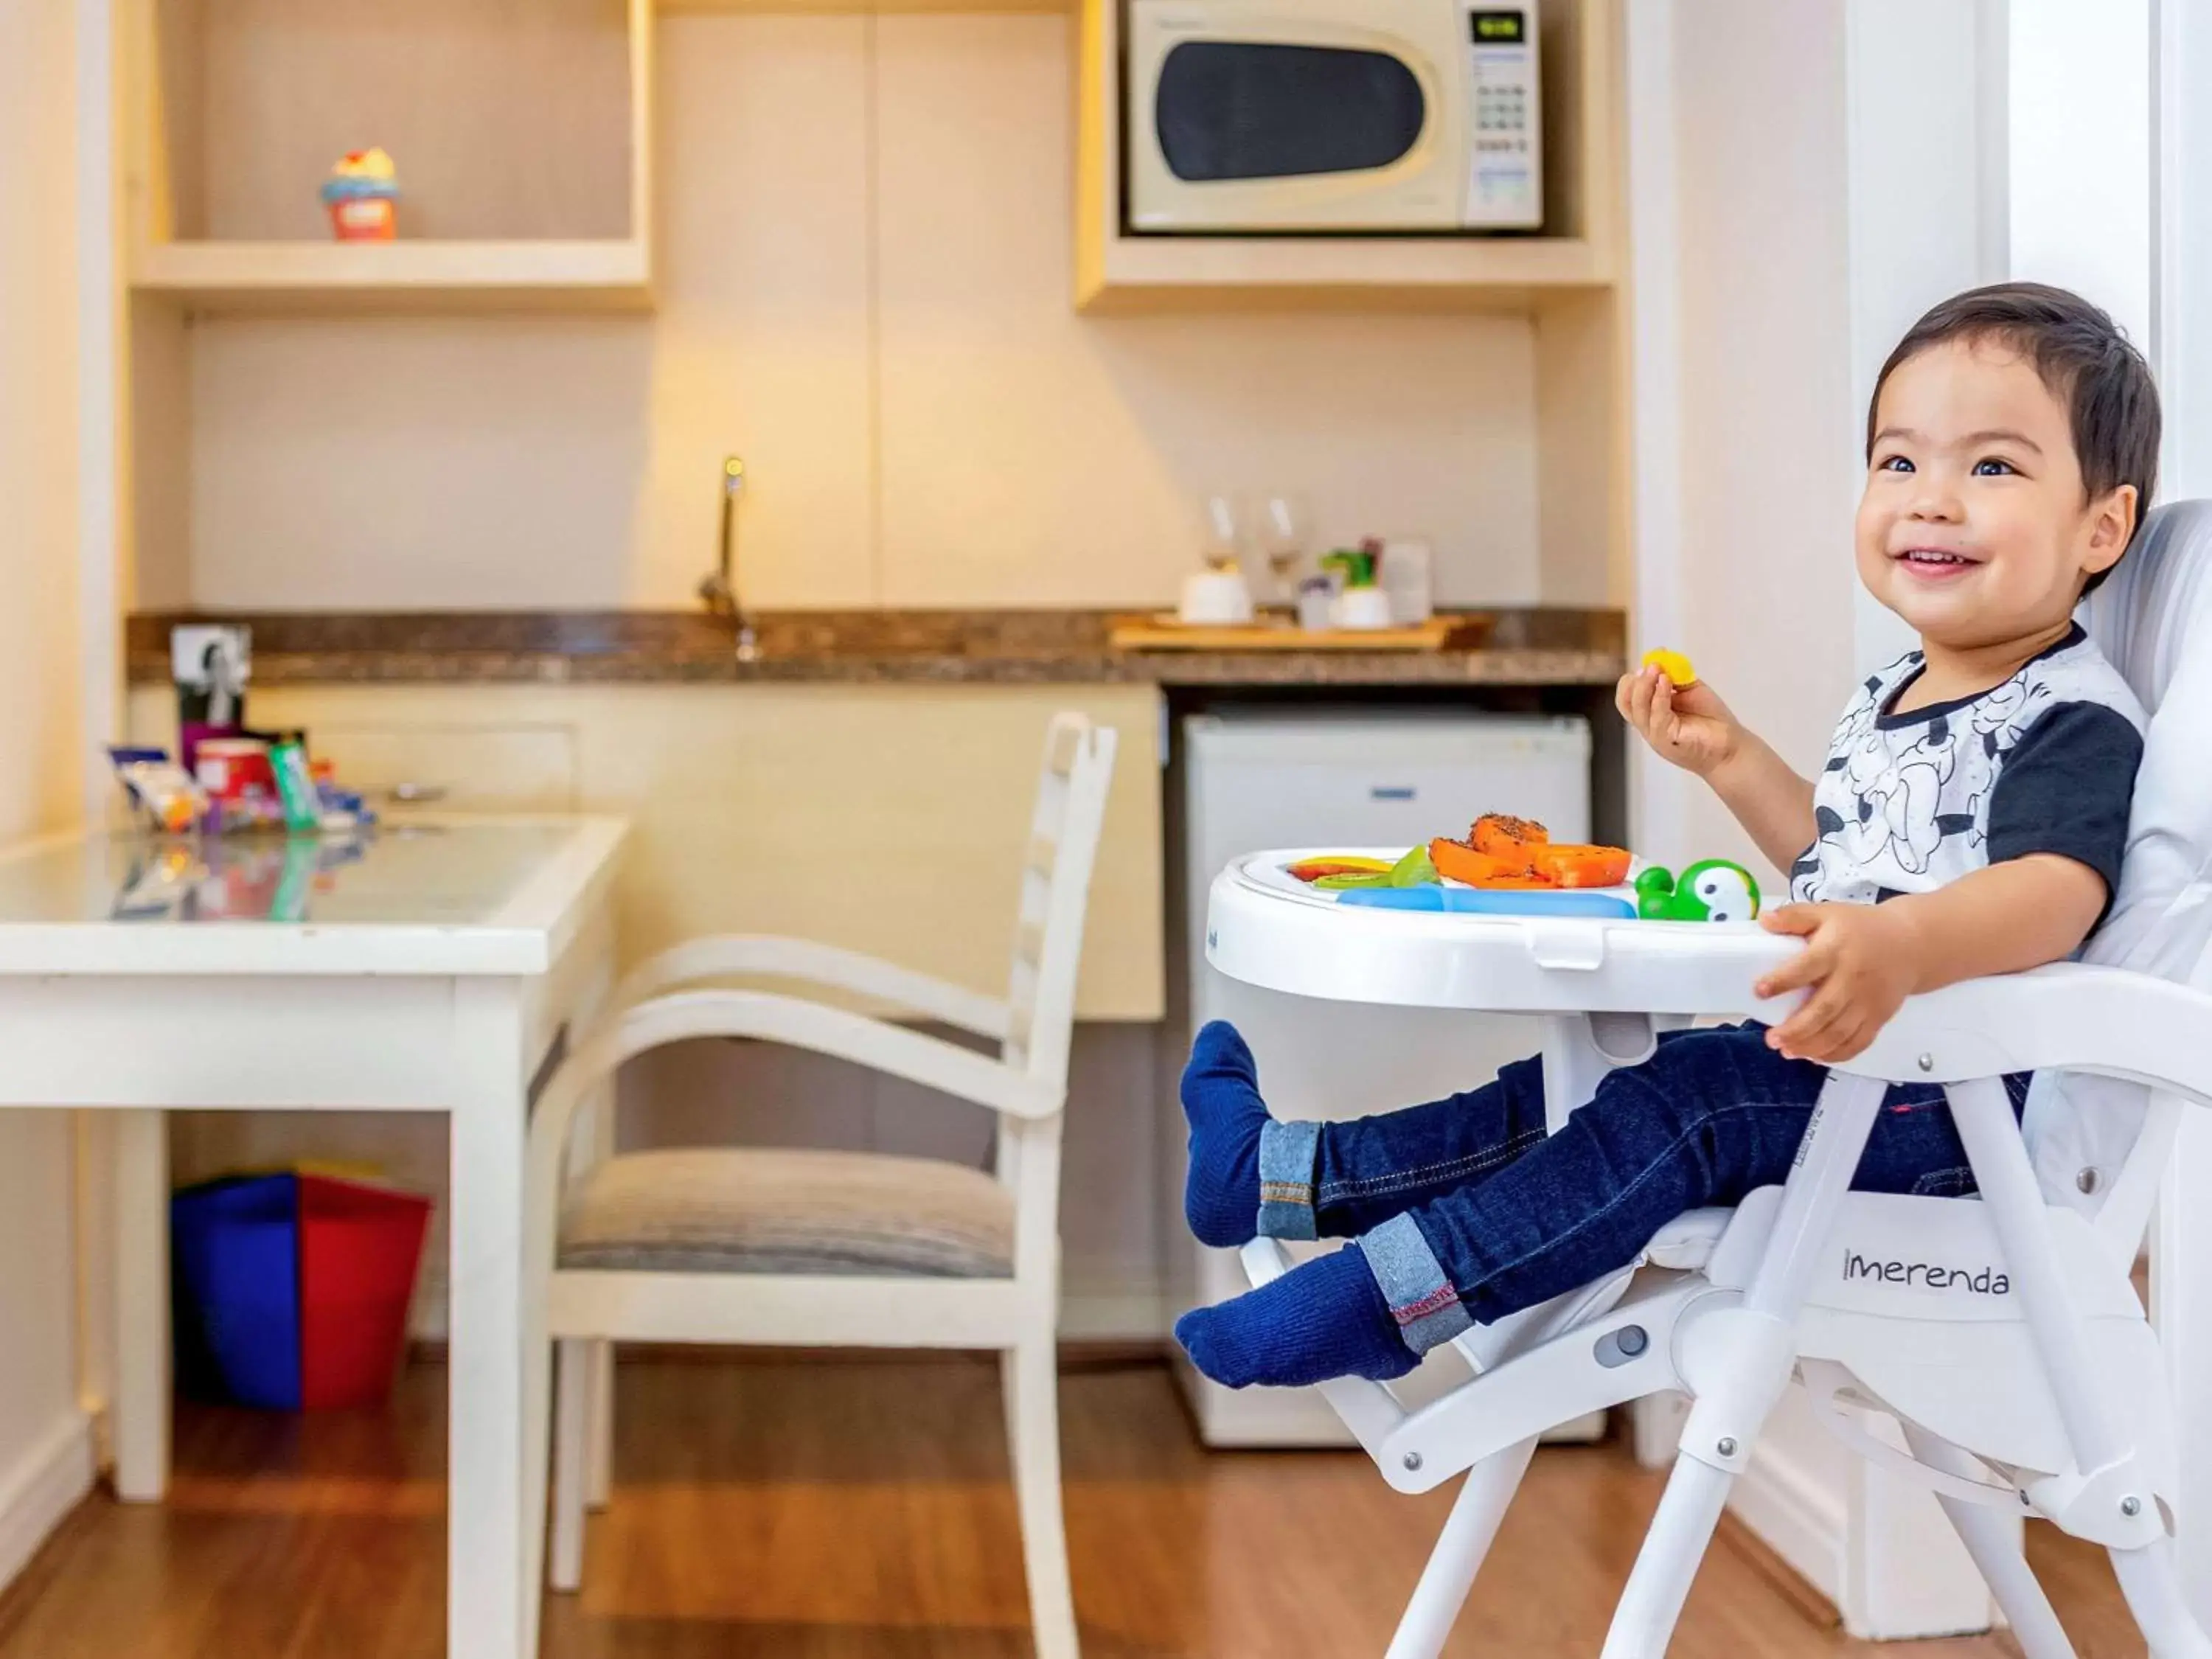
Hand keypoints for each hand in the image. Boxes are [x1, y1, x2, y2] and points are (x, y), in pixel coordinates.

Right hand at [1615, 664, 1741, 777]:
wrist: (1732, 745)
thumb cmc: (1711, 720)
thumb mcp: (1690, 690)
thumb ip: (1674, 676)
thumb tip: (1659, 655)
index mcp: (1650, 714)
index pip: (1627, 696)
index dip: (1634, 678)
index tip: (1652, 662)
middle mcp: (1648, 725)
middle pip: (1625, 702)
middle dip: (1636, 680)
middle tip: (1653, 665)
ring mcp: (1655, 735)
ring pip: (1637, 709)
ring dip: (1645, 685)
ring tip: (1658, 670)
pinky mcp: (1667, 741)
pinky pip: (1657, 717)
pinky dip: (1659, 697)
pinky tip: (1667, 682)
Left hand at [1753, 903, 1918, 1062]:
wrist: (1910, 943)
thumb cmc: (1861, 928)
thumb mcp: (1826, 912)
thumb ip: (1794, 916)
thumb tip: (1763, 920)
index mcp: (1836, 950)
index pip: (1807, 967)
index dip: (1782, 980)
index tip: (1760, 991)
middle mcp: (1853, 978)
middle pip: (1824, 1009)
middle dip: (1796, 1029)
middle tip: (1771, 1039)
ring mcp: (1868, 1001)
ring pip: (1840, 1032)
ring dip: (1811, 1046)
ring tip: (1786, 1050)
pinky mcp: (1879, 1017)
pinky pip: (1858, 1042)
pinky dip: (1836, 1054)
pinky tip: (1814, 1055)